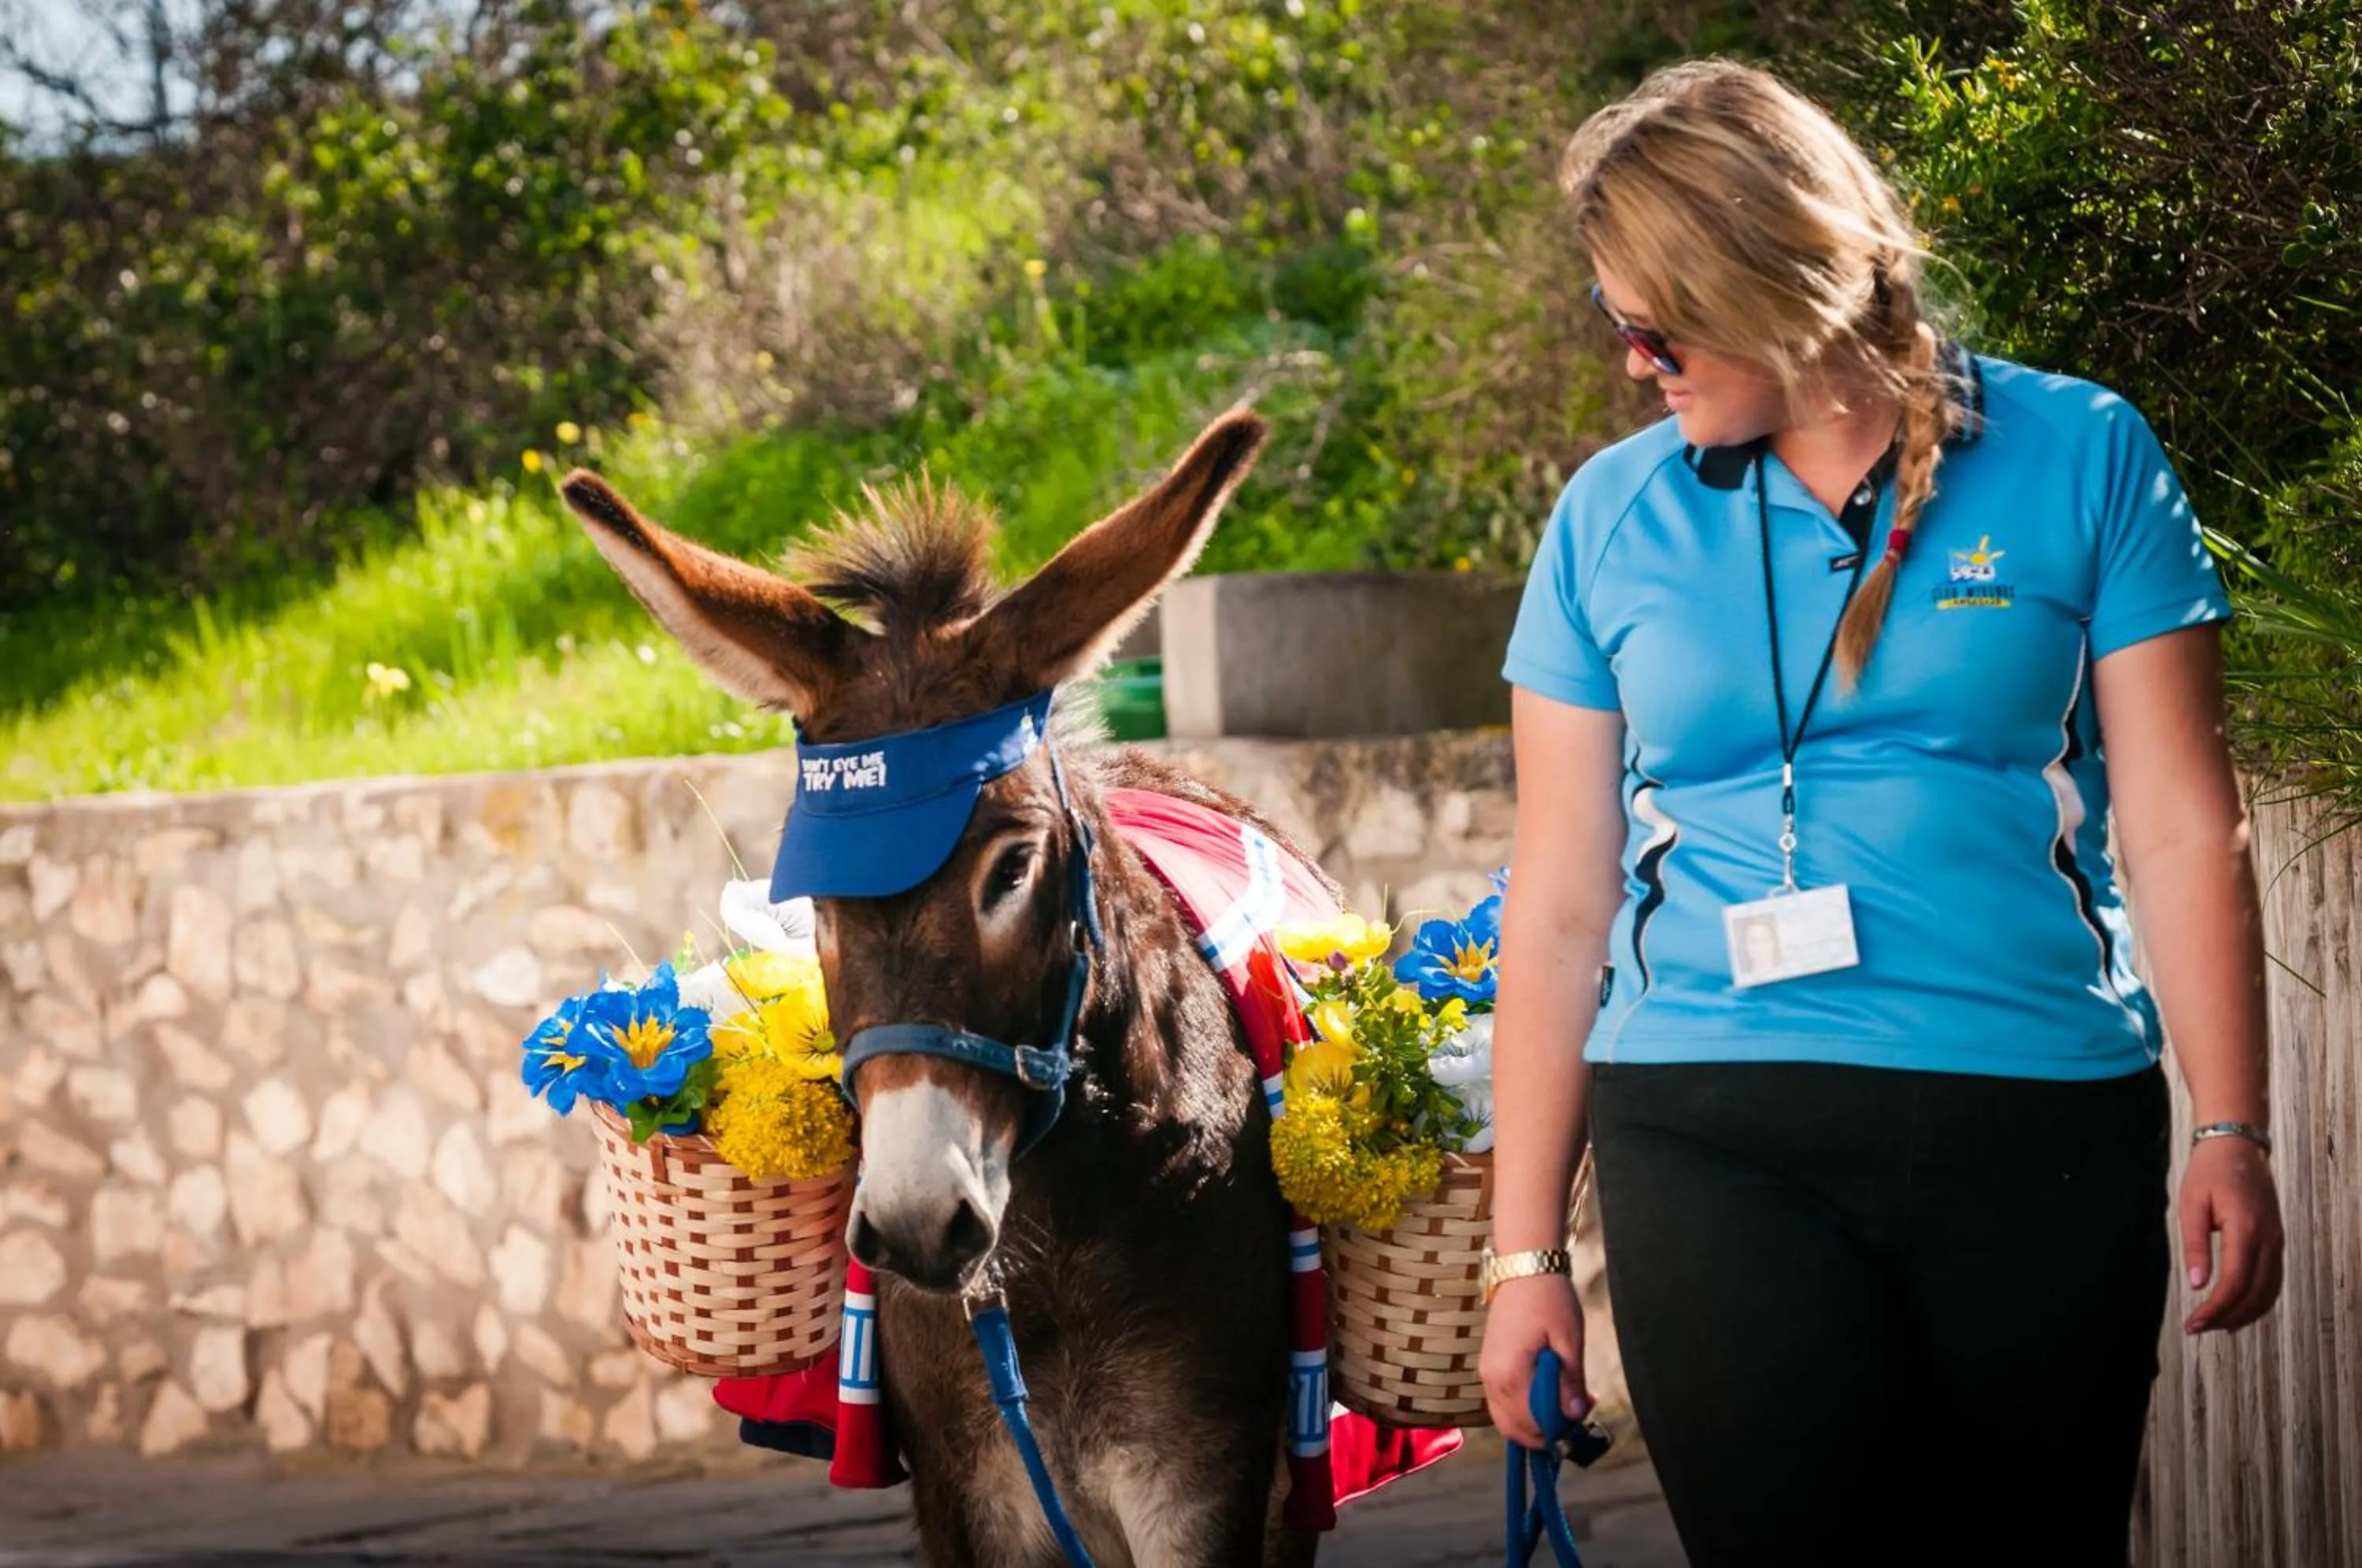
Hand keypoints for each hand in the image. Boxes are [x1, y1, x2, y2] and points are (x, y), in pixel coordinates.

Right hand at [1480, 1274, 1587, 1445]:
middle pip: (1516, 1429)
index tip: (1584, 1416)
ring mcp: (1486, 1374)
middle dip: (1548, 1430)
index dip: (1560, 1429)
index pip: (1533, 1423)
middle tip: (1578, 1413)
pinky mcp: (1489, 1367)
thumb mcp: (1569, 1340)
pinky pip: (1503, 1404)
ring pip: (1507, 1420)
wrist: (1525, 1269)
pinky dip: (1525, 1409)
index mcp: (1510, 1374)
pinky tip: (1550, 1392)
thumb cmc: (1550, 1300)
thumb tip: (1576, 1415)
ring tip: (1567, 1403)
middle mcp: (1491, 1379)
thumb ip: (1570, 1382)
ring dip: (1536, 1421)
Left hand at [2179, 1135, 2283, 1333]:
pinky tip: (2238, 1310)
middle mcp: (2268, 1238)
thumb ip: (2194, 1245)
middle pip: (2255, 1293)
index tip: (2194, 1323)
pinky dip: (2259, 1300)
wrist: (2237, 1146)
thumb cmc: (2209, 1171)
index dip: (2216, 1308)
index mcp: (2246, 1228)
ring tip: (2215, 1326)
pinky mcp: (2276, 1240)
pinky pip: (2273, 1280)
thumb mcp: (2191, 1204)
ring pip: (2270, 1291)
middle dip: (2227, 1317)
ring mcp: (2277, 1240)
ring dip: (2245, 1314)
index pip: (2235, 1282)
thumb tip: (2197, 1284)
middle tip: (2198, 1328)